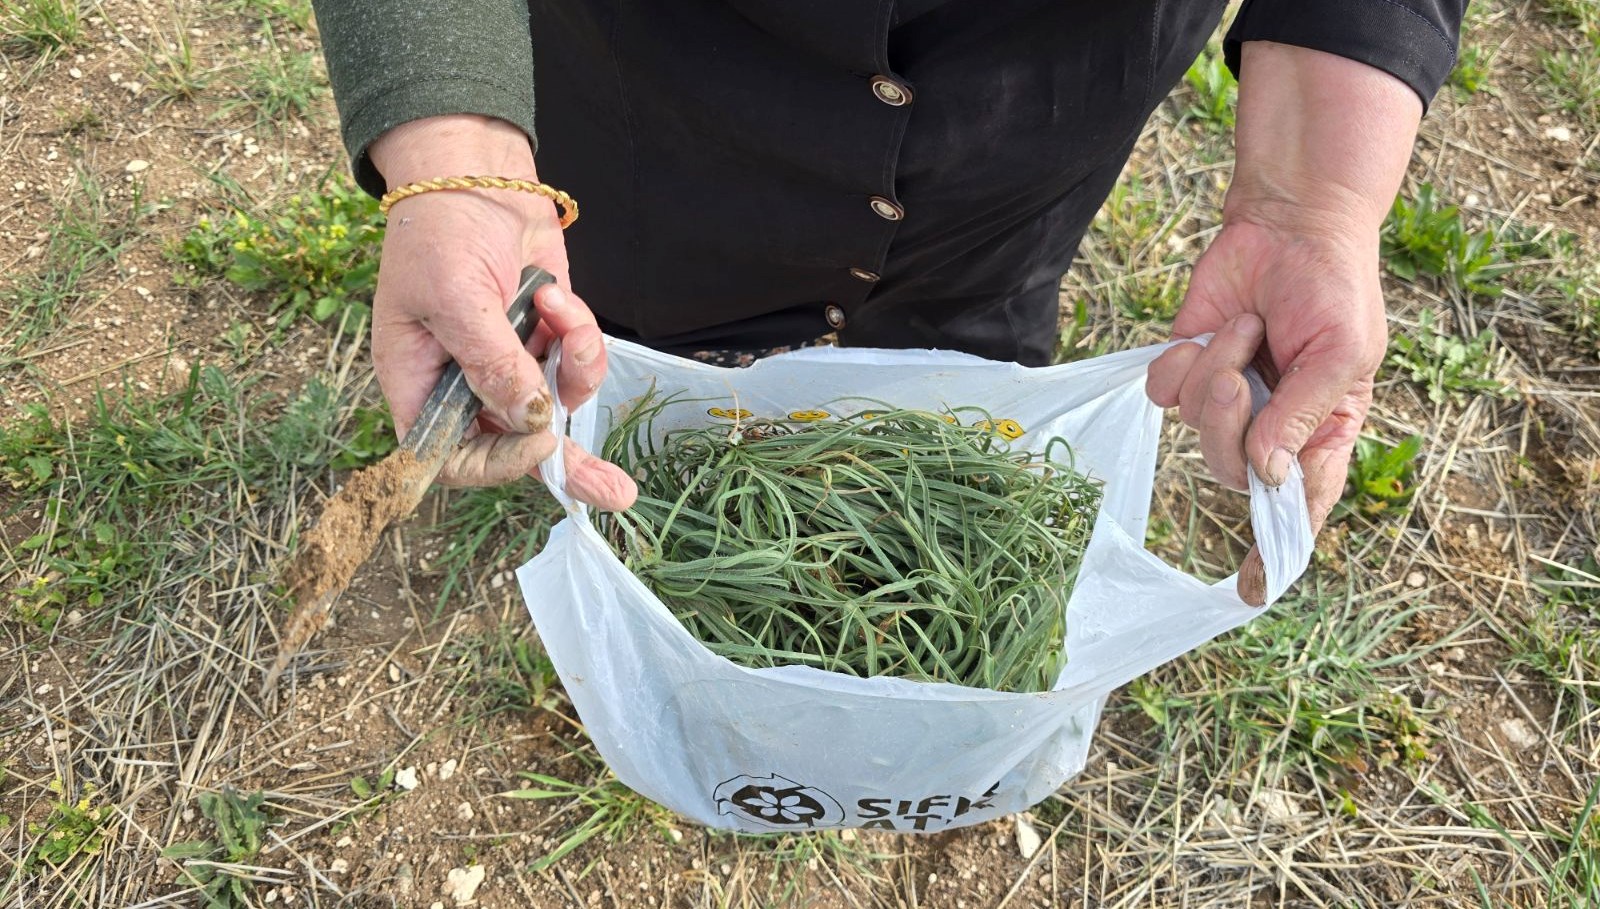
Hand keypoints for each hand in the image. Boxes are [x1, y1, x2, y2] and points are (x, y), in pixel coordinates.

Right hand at [370, 115, 635, 508]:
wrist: (473, 170)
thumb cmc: (439, 230)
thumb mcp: (455, 297)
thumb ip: (490, 363)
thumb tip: (528, 419)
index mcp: (420, 385)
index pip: (452, 458)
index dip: (496, 464)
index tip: (536, 442)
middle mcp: (464, 386)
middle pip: (515, 447)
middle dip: (568, 464)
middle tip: (616, 493)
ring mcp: (510, 364)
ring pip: (557, 402)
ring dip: (572, 363)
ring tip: (561, 310)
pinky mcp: (545, 339)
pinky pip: (576, 363)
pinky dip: (579, 334)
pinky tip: (558, 295)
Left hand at [1145, 41, 1420, 603]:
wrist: (1289, 225)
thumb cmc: (1333, 289)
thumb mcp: (1341, 355)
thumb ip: (1301, 418)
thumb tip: (1267, 476)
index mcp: (1322, 435)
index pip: (1298, 507)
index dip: (1278, 549)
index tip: (1255, 591)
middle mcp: (1270, 428)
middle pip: (1232, 471)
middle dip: (1229, 419)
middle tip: (1244, 365)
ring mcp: (1225, 402)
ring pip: (1195, 429)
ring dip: (1215, 368)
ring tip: (1246, 328)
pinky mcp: (1187, 370)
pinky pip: (1164, 391)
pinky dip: (1185, 355)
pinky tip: (1215, 325)